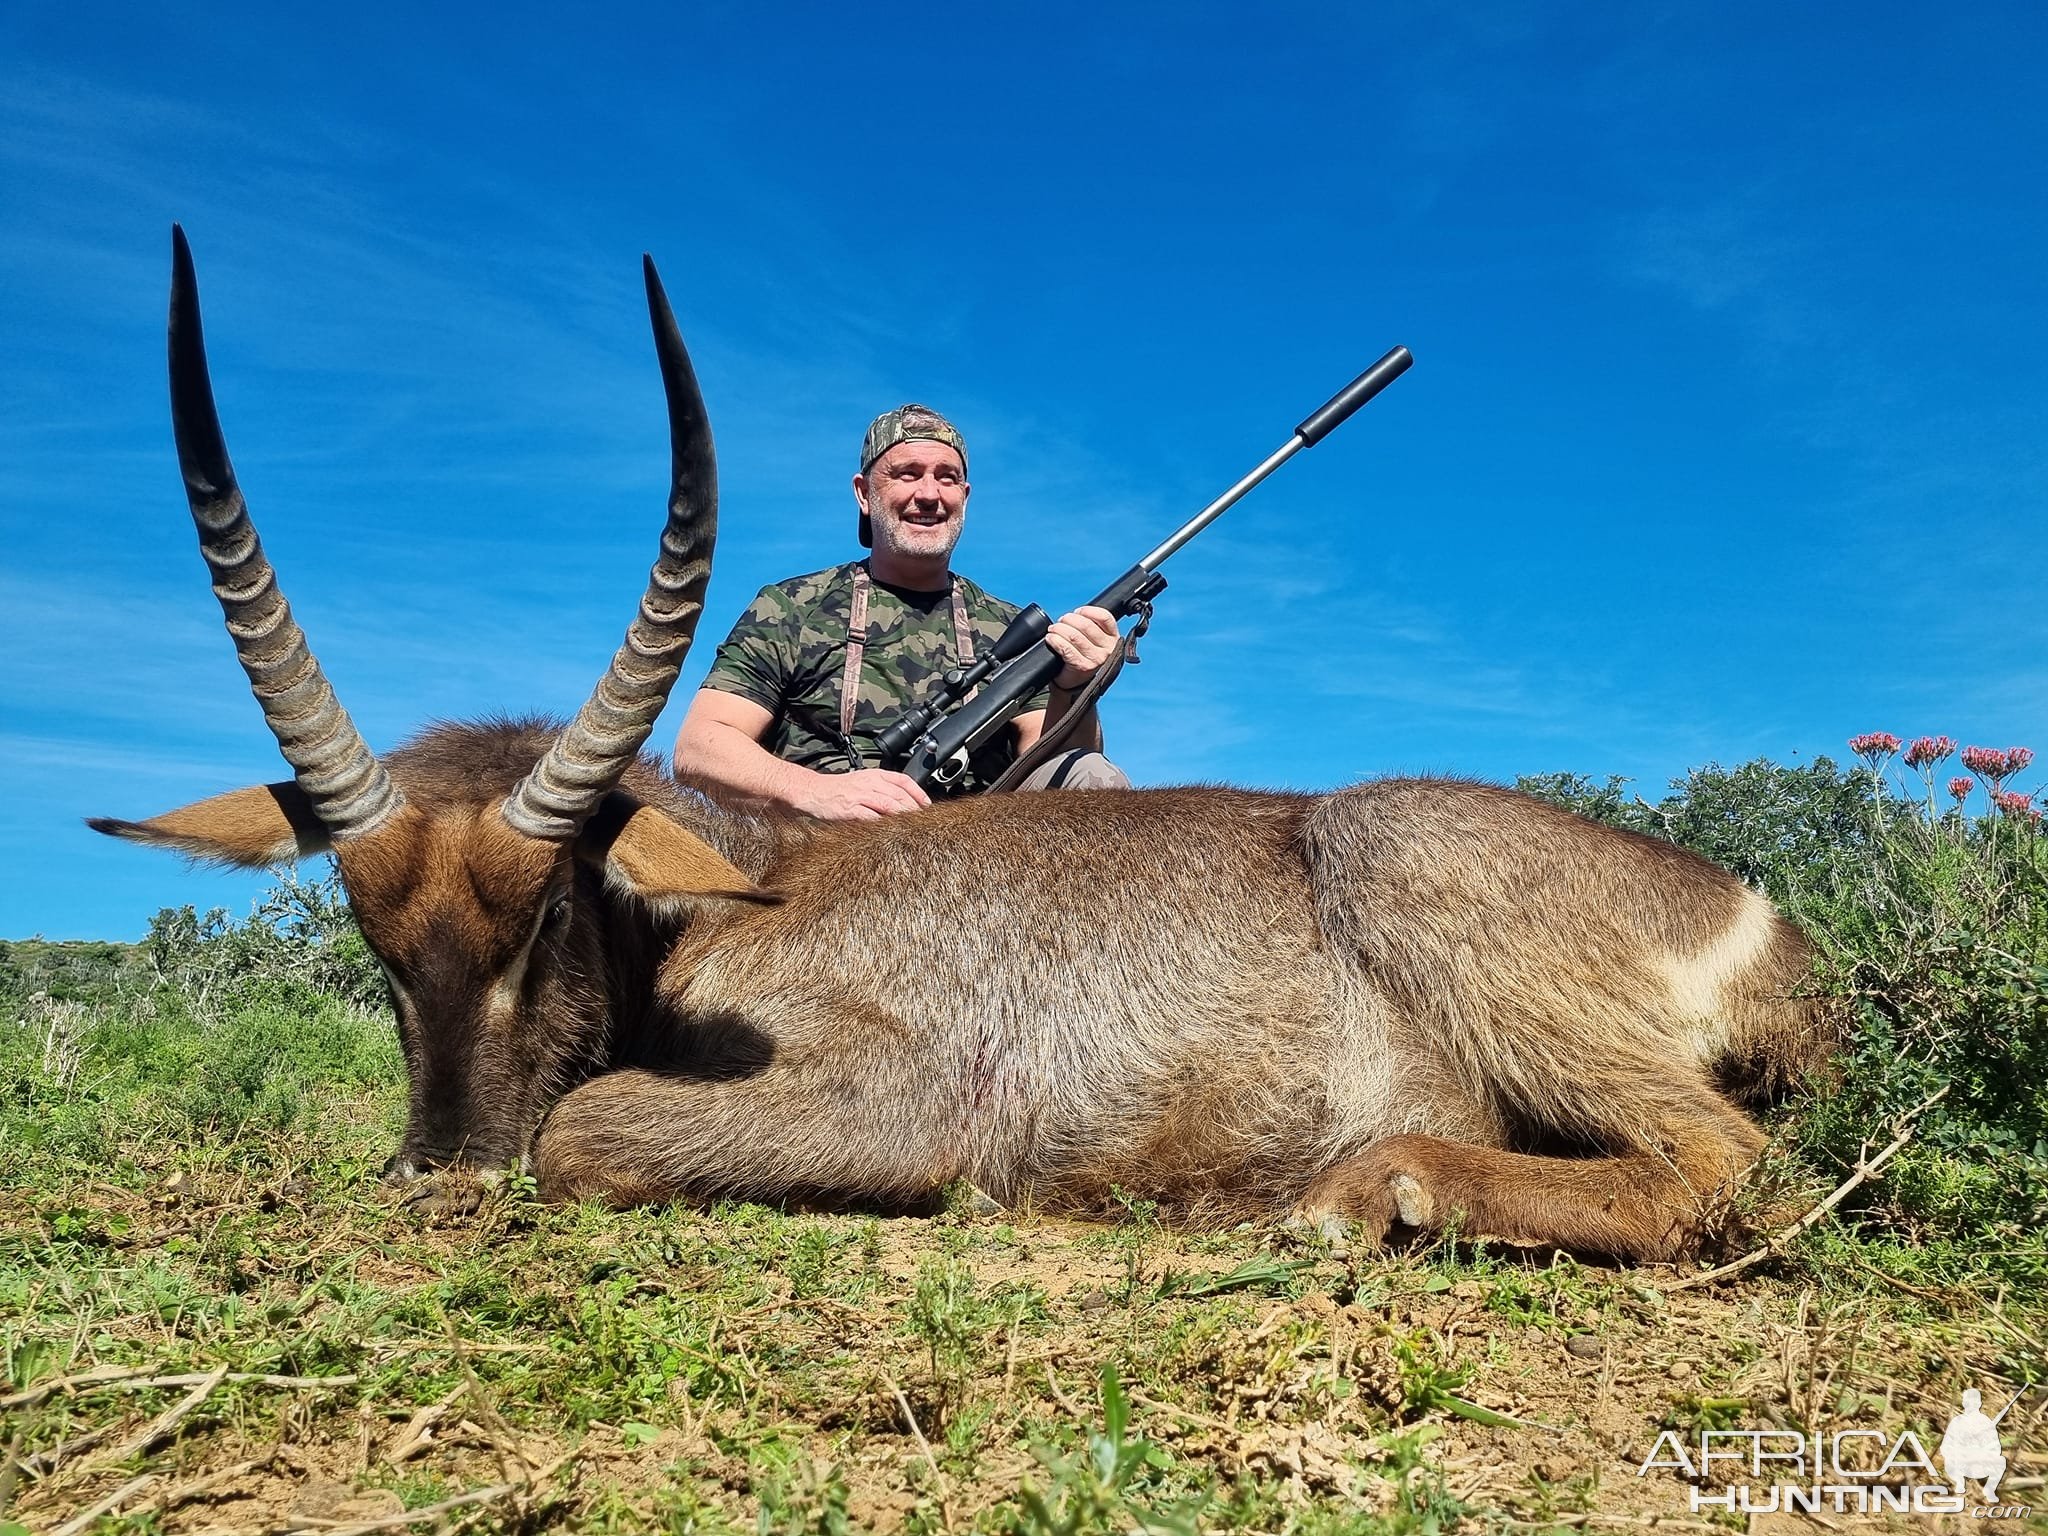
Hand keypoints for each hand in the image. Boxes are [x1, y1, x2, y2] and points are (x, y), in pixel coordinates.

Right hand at [792, 768, 931, 819]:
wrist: (814, 791)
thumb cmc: (839, 789)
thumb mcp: (863, 781)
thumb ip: (883, 788)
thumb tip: (904, 801)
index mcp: (875, 775)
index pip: (903, 780)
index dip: (918, 793)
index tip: (927, 805)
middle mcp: (870, 783)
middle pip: (900, 795)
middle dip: (914, 808)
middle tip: (923, 820)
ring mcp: (861, 796)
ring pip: (889, 805)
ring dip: (903, 816)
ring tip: (913, 827)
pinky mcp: (851, 809)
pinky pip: (872, 817)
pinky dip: (884, 824)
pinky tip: (891, 831)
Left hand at [1046, 605, 1120, 689]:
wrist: (1076, 684)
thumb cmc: (1084, 658)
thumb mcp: (1095, 641)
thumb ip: (1092, 626)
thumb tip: (1074, 614)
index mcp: (1113, 638)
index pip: (1104, 617)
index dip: (1088, 611)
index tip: (1077, 612)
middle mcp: (1108, 649)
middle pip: (1085, 625)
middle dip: (1068, 620)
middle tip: (1061, 622)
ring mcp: (1096, 659)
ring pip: (1074, 635)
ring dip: (1059, 629)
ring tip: (1053, 630)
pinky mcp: (1083, 666)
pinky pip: (1066, 648)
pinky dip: (1055, 641)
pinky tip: (1051, 639)